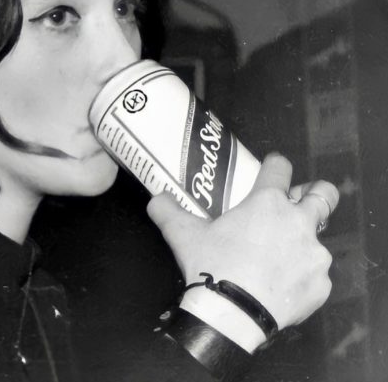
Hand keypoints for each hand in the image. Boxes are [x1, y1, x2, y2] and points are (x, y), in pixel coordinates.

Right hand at [147, 153, 338, 352]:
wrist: (231, 316)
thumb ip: (167, 209)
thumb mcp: (181, 233)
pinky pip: (314, 273)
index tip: (270, 169)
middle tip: (295, 204)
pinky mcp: (320, 284)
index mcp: (267, 202)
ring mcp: (313, 254)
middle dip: (313, 194)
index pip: (280, 166)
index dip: (275, 165)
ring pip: (318, 238)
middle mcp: (297, 221)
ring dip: (302, 240)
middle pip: (323, 194)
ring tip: (279, 256)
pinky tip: (281, 284)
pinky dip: (301, 275)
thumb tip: (156, 198)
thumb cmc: (210, 265)